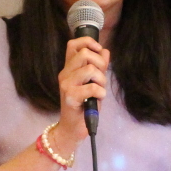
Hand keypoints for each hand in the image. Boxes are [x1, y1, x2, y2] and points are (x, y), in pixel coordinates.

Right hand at [49, 35, 107, 157]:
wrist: (72, 128)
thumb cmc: (84, 106)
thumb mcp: (93, 83)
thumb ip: (99, 67)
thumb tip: (105, 51)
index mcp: (69, 68)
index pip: (73, 44)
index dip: (88, 42)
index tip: (99, 51)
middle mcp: (65, 73)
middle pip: (84, 53)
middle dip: (100, 64)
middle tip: (101, 78)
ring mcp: (66, 84)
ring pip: (90, 69)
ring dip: (101, 80)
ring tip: (100, 90)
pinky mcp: (70, 97)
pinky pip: (92, 87)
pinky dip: (101, 93)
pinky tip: (98, 99)